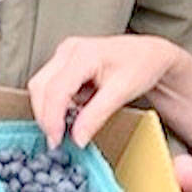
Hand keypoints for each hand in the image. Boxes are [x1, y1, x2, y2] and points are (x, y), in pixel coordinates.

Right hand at [28, 34, 184, 147]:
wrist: (151, 54)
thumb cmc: (141, 65)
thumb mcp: (122, 93)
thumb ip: (96, 116)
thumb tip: (76, 138)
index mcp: (84, 54)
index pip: (56, 90)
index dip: (52, 119)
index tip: (57, 141)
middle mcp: (69, 50)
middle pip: (40, 87)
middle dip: (46, 116)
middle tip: (59, 140)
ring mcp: (65, 54)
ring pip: (40, 86)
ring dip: (49, 110)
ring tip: (68, 126)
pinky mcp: (65, 62)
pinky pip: (49, 85)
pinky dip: (56, 104)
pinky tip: (73, 113)